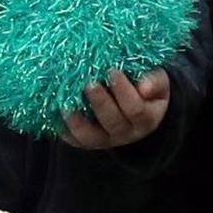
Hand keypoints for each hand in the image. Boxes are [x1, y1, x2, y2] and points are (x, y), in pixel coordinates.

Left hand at [59, 67, 173, 149]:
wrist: (138, 105)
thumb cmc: (145, 86)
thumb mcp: (158, 81)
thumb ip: (155, 82)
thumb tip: (145, 87)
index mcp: (146, 119)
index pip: (135, 109)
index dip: (124, 92)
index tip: (113, 71)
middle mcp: (126, 133)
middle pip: (112, 122)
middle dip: (100, 102)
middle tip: (89, 83)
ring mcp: (105, 140)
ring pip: (89, 137)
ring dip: (76, 121)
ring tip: (65, 103)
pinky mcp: (87, 141)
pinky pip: (74, 139)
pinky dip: (63, 128)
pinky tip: (54, 113)